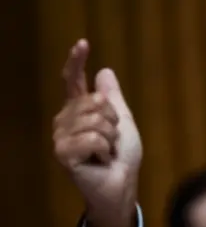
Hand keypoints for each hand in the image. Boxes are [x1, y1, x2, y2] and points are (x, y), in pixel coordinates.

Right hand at [53, 40, 141, 226]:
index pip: (74, 81)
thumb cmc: (122, 156)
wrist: (122, 183)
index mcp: (79, 110)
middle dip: (114, 120)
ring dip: (111, 137)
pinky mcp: (62, 153)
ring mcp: (61, 136)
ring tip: (106, 152)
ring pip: (96, 119)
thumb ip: (113, 99)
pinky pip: (92, 137)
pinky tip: (100, 161)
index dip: (77, 61)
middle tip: (112, 141)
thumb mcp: (124, 122)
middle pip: (96, 101)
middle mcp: (65, 120)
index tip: (83, 43)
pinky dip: (104, 150)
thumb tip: (104, 71)